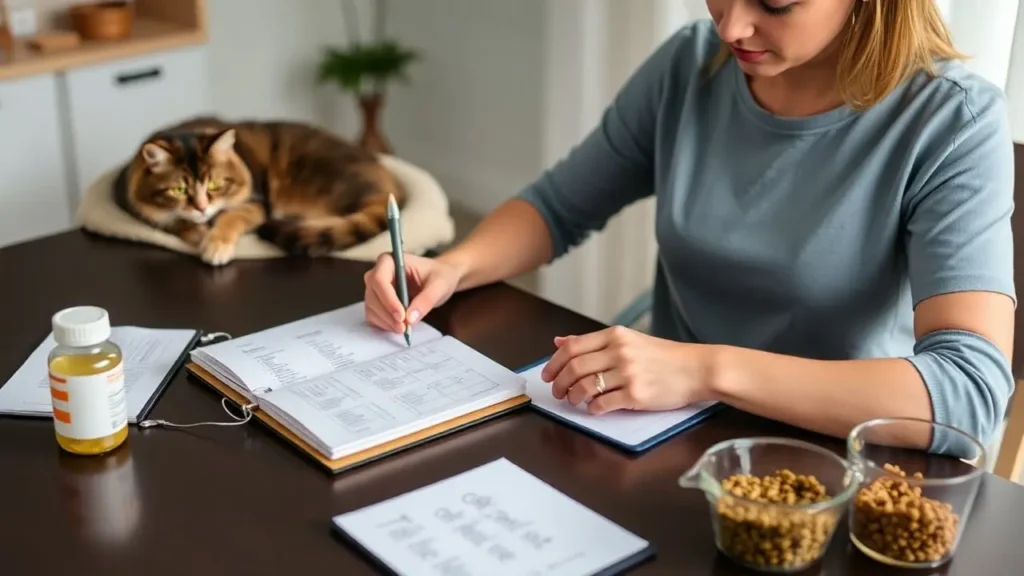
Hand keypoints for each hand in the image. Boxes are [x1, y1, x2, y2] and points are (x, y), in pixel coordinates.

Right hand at [363, 252, 461, 332]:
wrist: (439, 279)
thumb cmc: (439, 276)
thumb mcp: (439, 285)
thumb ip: (426, 300)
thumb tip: (410, 319)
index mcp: (390, 260)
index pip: (380, 280)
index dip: (388, 300)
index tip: (402, 316)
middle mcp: (378, 272)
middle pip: (373, 295)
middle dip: (387, 314)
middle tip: (404, 328)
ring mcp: (375, 287)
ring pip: (371, 307)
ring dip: (386, 321)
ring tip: (404, 329)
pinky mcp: (377, 301)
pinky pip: (373, 315)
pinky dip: (384, 324)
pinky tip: (398, 327)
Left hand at [540, 326, 713, 414]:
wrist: (696, 369)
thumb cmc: (664, 357)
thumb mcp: (629, 340)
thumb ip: (594, 342)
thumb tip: (559, 342)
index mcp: (615, 335)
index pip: (572, 347)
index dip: (554, 363)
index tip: (547, 375)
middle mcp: (620, 352)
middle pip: (574, 368)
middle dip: (559, 383)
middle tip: (557, 392)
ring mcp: (628, 374)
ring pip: (585, 387)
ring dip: (573, 397)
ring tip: (573, 401)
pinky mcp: (636, 395)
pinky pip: (602, 404)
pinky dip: (592, 409)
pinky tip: (594, 409)